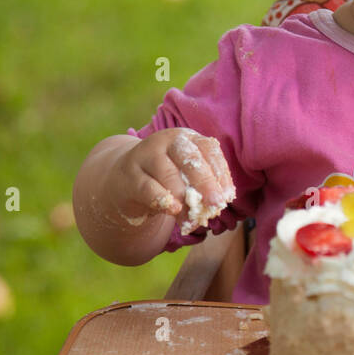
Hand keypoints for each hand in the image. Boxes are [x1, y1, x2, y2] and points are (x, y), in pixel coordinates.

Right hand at [104, 128, 234, 233]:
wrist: (124, 181)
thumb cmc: (166, 179)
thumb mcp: (185, 177)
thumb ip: (201, 186)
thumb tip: (219, 203)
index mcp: (187, 138)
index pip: (209, 149)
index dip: (221, 172)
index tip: (229, 196)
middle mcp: (166, 141)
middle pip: (190, 159)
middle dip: (206, 183)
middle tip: (216, 204)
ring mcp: (145, 155)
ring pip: (169, 174)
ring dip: (184, 198)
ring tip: (194, 216)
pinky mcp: (129, 174)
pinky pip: (148, 187)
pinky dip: (163, 199)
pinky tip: (173, 210)